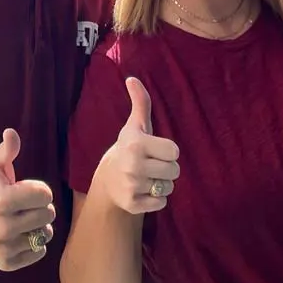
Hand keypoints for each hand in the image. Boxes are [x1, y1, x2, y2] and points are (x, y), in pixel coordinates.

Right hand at [0, 128, 55, 271]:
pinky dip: (35, 244)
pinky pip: (39, 252)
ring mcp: (4, 247)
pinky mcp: (6, 263)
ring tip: (24, 219)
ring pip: (45, 234)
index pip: (45, 195)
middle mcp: (2, 227)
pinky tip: (21, 235)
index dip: (40, 190)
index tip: (26, 189)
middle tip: (25, 205)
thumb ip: (7, 149)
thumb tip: (11, 133)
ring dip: (40, 225)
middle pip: (48, 214)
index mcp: (2, 201)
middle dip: (41, 207)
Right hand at [95, 77, 180, 214]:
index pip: (174, 151)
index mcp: (136, 143)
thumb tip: (132, 79)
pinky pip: (161, 203)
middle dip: (167, 168)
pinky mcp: (132, 204)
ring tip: (146, 177)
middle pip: (175, 170)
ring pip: (169, 187)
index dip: (168, 151)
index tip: (154, 149)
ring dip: (161, 184)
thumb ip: (140, 102)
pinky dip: (156, 199)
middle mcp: (133, 164)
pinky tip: (142, 191)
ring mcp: (131, 185)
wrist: (108, 179)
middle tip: (150, 165)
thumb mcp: (135, 125)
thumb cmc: (129, 147)